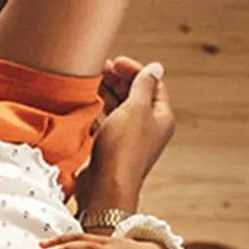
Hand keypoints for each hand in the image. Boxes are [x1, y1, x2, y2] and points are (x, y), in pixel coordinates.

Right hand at [78, 61, 173, 215]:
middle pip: (135, 96)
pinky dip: (98, 113)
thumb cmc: (123, 148)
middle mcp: (148, 128)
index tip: (115, 62)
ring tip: (92, 82)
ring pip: (120, 110)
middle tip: (100, 69)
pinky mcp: (111, 150)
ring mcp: (129, 140)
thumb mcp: (136, 108)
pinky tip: (87, 106)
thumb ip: (143, 85)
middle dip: (118, 80)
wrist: (105, 187)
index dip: (135, 70)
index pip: (152, 84)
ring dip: (107, 95)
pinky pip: (107, 125)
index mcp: (161, 117)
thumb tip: (156, 68)